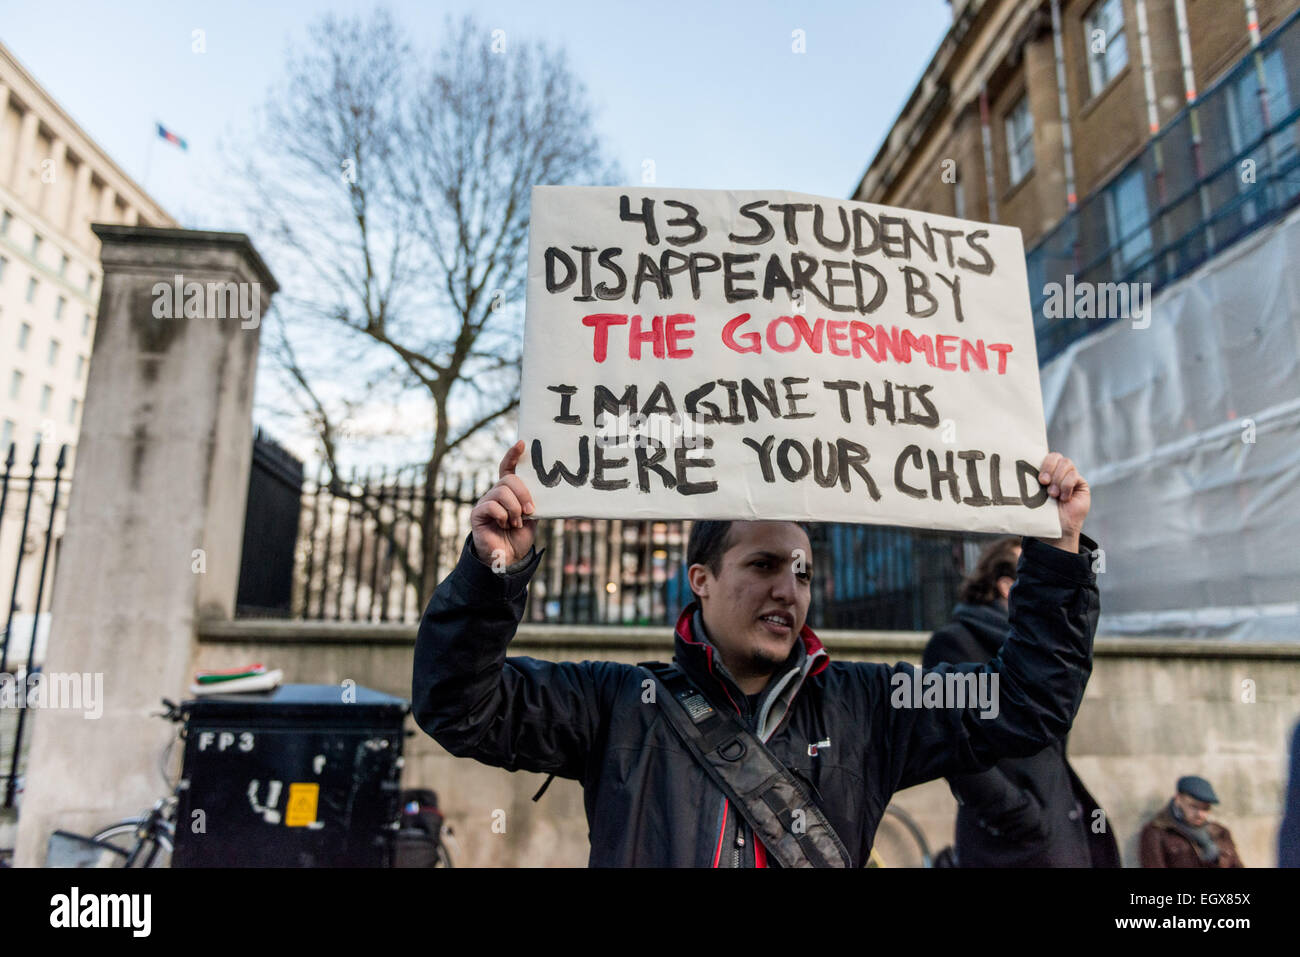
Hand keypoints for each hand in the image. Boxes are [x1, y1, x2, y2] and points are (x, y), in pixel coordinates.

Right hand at [470, 441, 536, 568]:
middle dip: (523, 494)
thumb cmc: (519, 537)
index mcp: (508, 492)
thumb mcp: (531, 516)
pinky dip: (503, 516)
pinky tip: (505, 526)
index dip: (513, 455)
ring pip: (502, 492)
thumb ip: (533, 500)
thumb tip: (543, 487)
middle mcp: (495, 493)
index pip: (508, 468)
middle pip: (508, 480)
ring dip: (514, 509)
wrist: (508, 559)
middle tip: (530, 511)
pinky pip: (492, 505)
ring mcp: (485, 502)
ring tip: (516, 523)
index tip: (522, 444)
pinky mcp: (477, 514)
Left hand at [1036, 451, 1088, 551]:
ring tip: (1053, 495)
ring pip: (1066, 464)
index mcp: (1045, 472)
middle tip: (1044, 482)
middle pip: (1057, 456)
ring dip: (1058, 479)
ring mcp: (1070, 476)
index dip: (1044, 463)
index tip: (1040, 478)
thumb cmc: (1042, 513)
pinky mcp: (1080, 483)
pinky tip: (1064, 498)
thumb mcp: (1033, 495)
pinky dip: (1067, 486)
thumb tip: (1017, 469)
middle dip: (1049, 468)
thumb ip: (1031, 481)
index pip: (1045, 456)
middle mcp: (1058, 472)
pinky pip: (1075, 475)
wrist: (1057, 529)